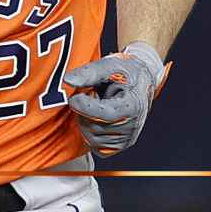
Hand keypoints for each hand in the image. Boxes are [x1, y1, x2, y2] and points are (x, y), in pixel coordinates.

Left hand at [64, 41, 166, 156]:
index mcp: (132, 106)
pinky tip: (96, 118)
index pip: (103, 115)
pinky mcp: (118, 146)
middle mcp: (132, 126)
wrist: (141, 81)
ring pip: (91, 138)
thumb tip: (68, 80)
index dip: (84, 106)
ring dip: (86, 121)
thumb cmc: (126, 72)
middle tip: (91, 97)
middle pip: (93, 127)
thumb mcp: (109, 65)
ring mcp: (126, 139)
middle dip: (84, 112)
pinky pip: (94, 146)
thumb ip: (89, 72)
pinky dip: (89, 132)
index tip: (76, 96)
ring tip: (97, 106)